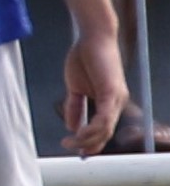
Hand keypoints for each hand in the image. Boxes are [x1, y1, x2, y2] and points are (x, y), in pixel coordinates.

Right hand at [60, 29, 128, 156]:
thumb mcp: (75, 88)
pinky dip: (92, 128)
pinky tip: (79, 133)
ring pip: (105, 130)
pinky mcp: (111, 92)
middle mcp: (117, 103)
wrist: (93, 37)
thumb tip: (72, 127)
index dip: (90, 142)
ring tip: (69, 141)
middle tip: (68, 146)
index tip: (73, 148)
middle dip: (87, 145)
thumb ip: (74, 107)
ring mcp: (116, 99)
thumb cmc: (85, 58)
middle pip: (105, 134)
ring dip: (86, 140)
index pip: (103, 130)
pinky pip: (104, 118)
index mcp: (109, 102)